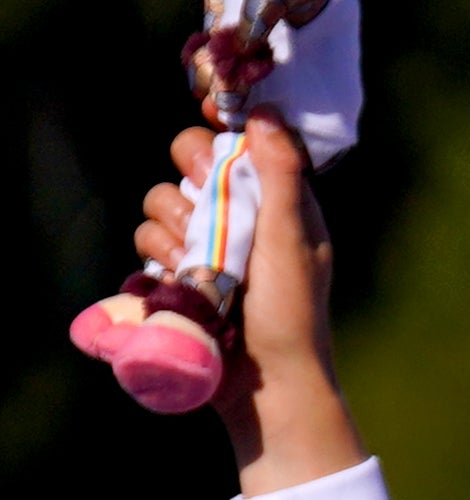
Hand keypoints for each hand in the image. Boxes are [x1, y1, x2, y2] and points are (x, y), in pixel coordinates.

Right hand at [140, 124, 362, 495]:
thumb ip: (280, 176)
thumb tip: (266, 114)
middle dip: (188, 179)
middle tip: (204, 208)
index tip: (209, 118)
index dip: (222, 128)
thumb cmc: (290, 313)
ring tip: (197, 262)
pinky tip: (178, 281)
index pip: (243, 144)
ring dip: (173, 226)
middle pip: (190, 164)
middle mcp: (242, 217)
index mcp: (281, 204)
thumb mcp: (291, 240)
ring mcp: (207, 244)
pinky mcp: (179, 273)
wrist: (265, 385)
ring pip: (162, 202)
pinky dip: (158, 257)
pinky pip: (148, 242)